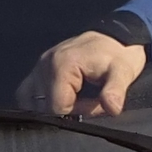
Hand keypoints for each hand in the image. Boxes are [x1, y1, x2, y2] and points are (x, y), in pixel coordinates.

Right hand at [27, 27, 146, 114]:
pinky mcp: (36, 70)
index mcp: (62, 64)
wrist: (112, 39)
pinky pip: (29, 94)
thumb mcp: (123, 72)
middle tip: (88, 98)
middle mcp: (45, 64)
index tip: (93, 103)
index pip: (57, 107)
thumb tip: (112, 107)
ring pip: (36, 103)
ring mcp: (38, 66)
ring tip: (76, 97)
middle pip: (47, 106)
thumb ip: (115, 91)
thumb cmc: (117, 55)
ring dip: (56, 106)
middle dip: (69, 109)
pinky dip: (43, 101)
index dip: (77, 112)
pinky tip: (62, 97)